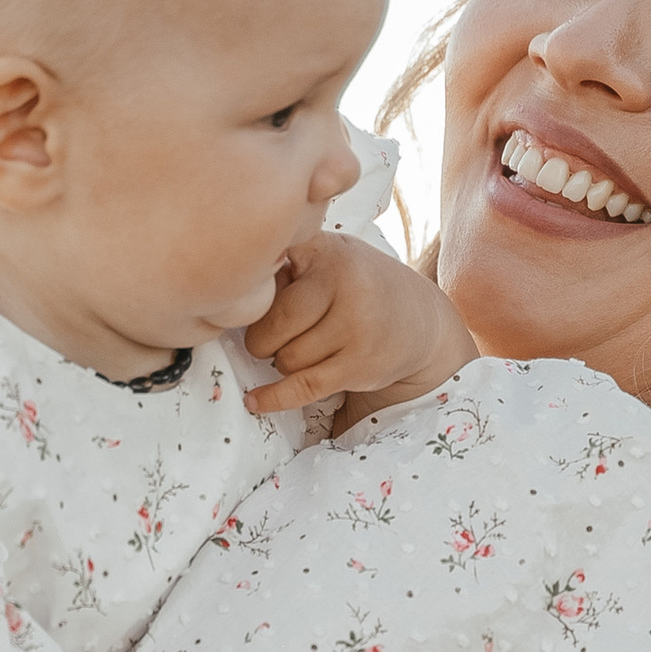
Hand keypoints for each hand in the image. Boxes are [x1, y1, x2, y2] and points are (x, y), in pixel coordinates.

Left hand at [243, 233, 476, 417]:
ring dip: (283, 361)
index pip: (269, 271)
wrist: (420, 320)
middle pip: (273, 325)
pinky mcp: (359, 366)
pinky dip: (273, 397)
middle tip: (273, 335)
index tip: (236, 292)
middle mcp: (345, 285)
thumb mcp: (329, 256)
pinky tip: (255, 400)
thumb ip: (287, 262)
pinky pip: (301, 388)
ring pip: (286, 359)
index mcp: (328, 251)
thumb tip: (230, 287)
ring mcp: (355, 327)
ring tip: (303, 348)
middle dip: (263, 338)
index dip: (250, 288)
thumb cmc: (358, 287)